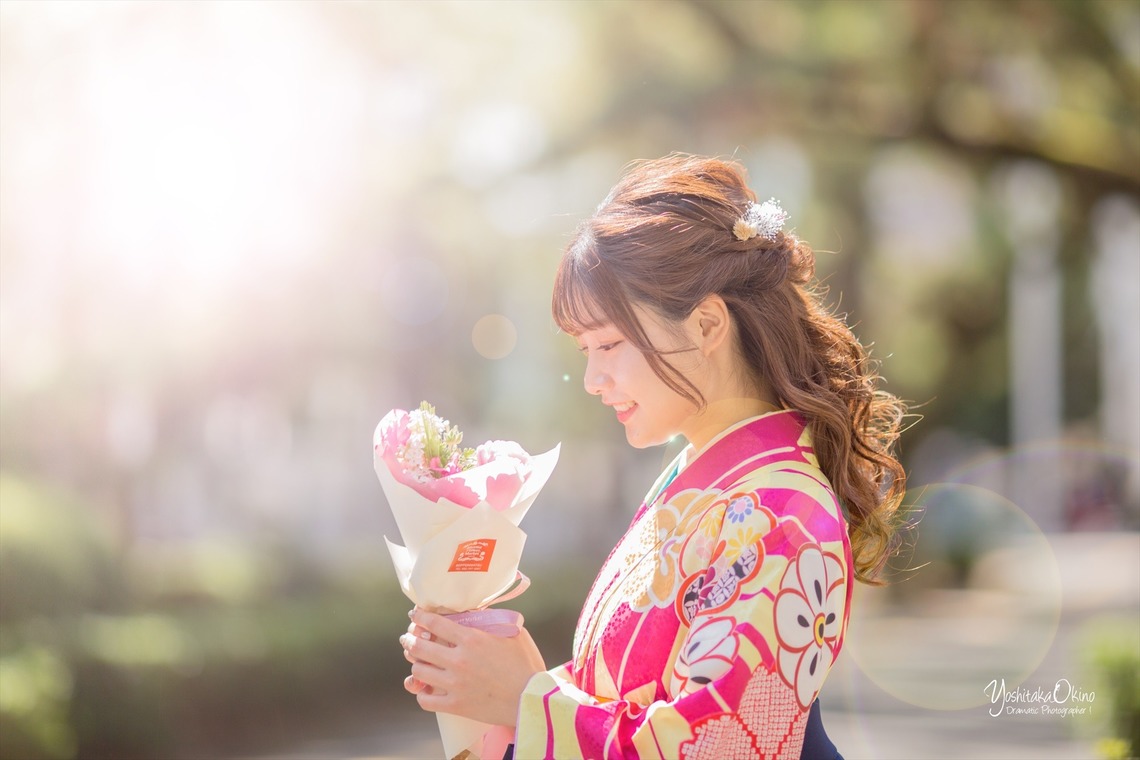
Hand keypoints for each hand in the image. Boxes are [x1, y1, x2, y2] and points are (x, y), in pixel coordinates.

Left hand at [400, 607, 545, 726]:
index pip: (434, 623)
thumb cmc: (526, 665)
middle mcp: (458, 660)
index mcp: (471, 639)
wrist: (531, 699)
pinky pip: (426, 700)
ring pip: (418, 672)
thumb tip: (477, 610)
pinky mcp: (456, 705)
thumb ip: (493, 620)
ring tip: (416, 661)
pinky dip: (422, 694)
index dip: (420, 617)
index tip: (415, 615)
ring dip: (414, 664)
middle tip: (408, 638)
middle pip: (419, 647)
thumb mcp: (513, 633)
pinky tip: (425, 689)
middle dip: (409, 639)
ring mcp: (455, 684)